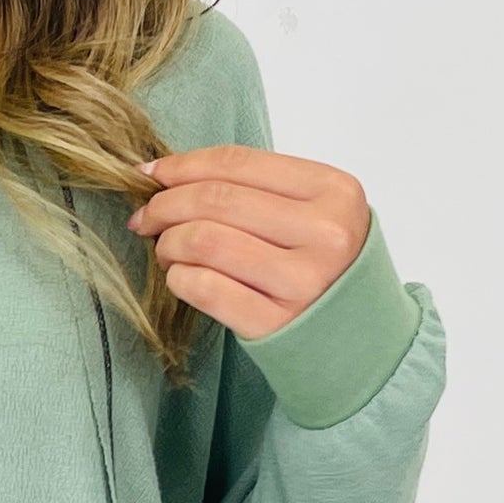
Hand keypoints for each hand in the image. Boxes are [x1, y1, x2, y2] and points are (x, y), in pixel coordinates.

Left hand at [126, 145, 370, 338]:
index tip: (152, 175)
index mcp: (334, 191)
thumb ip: (257, 190)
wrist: (357, 338)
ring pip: (204, 241)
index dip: (184, 165)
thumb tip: (171, 176)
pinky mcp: (274, 324)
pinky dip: (178, 278)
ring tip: (166, 251)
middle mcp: (324, 233)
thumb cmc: (324, 267)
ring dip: (169, 243)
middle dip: (165, 205)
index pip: (239, 163)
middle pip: (216, 200)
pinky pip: (203, 288)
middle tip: (146, 217)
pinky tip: (179, 277)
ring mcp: (301, 282)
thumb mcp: (313, 214)